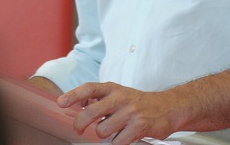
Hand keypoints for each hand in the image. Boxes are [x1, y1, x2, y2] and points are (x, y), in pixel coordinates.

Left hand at [58, 82, 179, 144]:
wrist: (168, 107)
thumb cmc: (138, 102)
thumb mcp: (119, 94)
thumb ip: (101, 99)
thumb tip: (79, 105)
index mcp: (112, 89)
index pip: (88, 89)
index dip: (73, 96)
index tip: (61, 103)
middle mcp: (120, 98)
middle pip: (91, 112)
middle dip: (80, 123)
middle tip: (78, 129)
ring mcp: (130, 112)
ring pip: (102, 130)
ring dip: (103, 135)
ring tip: (111, 131)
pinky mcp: (139, 126)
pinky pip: (117, 141)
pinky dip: (116, 143)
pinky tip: (122, 137)